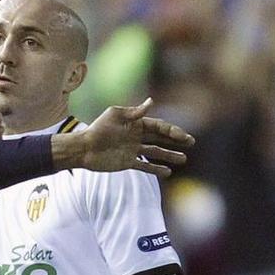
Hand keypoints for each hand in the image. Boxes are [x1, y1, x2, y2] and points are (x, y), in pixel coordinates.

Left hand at [53, 98, 194, 177]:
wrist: (83, 149)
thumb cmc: (98, 129)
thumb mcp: (115, 116)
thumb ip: (134, 112)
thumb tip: (152, 102)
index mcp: (134, 123)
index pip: (158, 126)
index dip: (172, 131)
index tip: (183, 136)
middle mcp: (135, 136)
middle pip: (160, 138)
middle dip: (176, 140)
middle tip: (191, 142)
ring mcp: (132, 150)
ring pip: (155, 152)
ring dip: (169, 155)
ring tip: (184, 159)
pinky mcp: (127, 162)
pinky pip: (145, 166)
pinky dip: (156, 169)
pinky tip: (168, 172)